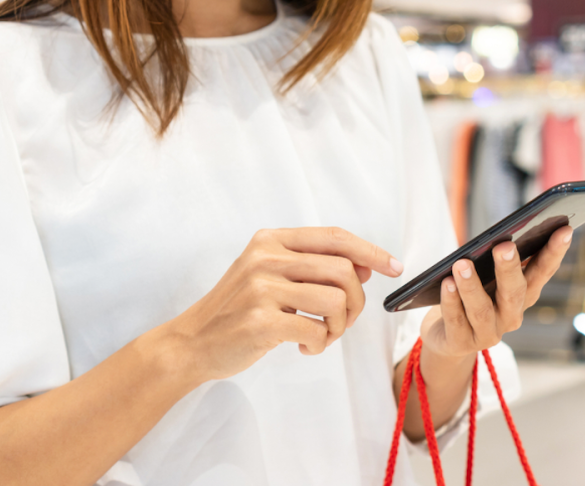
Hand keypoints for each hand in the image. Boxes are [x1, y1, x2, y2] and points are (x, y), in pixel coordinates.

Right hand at [160, 227, 401, 382]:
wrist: (191, 342)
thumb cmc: (239, 310)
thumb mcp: (271, 274)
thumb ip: (314, 266)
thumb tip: (365, 264)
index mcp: (271, 240)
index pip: (335, 236)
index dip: (370, 250)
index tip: (394, 267)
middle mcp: (266, 257)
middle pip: (343, 271)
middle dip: (356, 302)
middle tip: (342, 322)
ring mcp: (261, 288)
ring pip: (336, 301)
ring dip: (340, 327)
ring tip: (322, 336)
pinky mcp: (260, 321)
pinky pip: (316, 330)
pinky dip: (320, 344)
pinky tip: (305, 347)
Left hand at [419, 226, 573, 358]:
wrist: (450, 339)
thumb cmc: (475, 297)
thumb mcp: (491, 279)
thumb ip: (499, 262)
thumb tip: (502, 235)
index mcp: (524, 296)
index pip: (543, 272)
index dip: (554, 252)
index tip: (564, 229)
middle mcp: (511, 316)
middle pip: (514, 292)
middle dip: (510, 269)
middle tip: (505, 246)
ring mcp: (488, 333)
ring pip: (482, 310)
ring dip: (472, 286)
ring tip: (462, 264)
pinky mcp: (461, 343)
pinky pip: (456, 321)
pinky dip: (451, 301)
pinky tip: (446, 283)